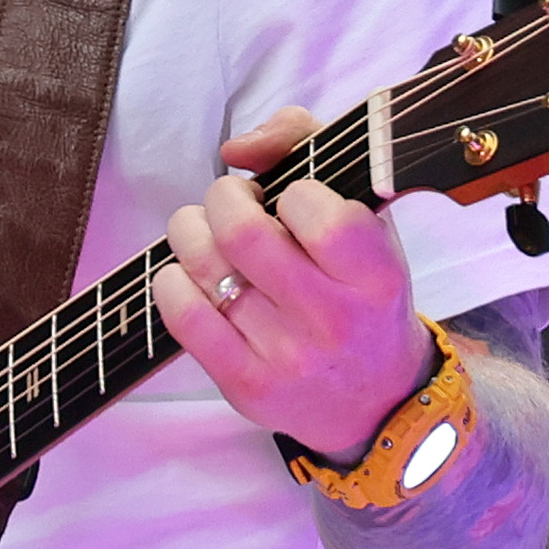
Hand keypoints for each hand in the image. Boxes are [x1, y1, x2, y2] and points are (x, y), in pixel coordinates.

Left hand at [153, 106, 434, 463]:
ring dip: (190, 232)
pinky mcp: (247, 386)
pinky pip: (184, 316)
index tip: (288, 200)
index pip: (312, 206)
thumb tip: (235, 148)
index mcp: (377, 274)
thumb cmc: (362, 294)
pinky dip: (170, 281)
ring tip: (203, 232)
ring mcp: (289, 357)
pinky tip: (187, 276)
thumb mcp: (366, 220)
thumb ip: (308, 148)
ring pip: (205, 267)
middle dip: (222, 199)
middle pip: (242, 232)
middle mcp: (336, 319)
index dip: (287, 190)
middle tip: (229, 203)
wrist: (376, 401)